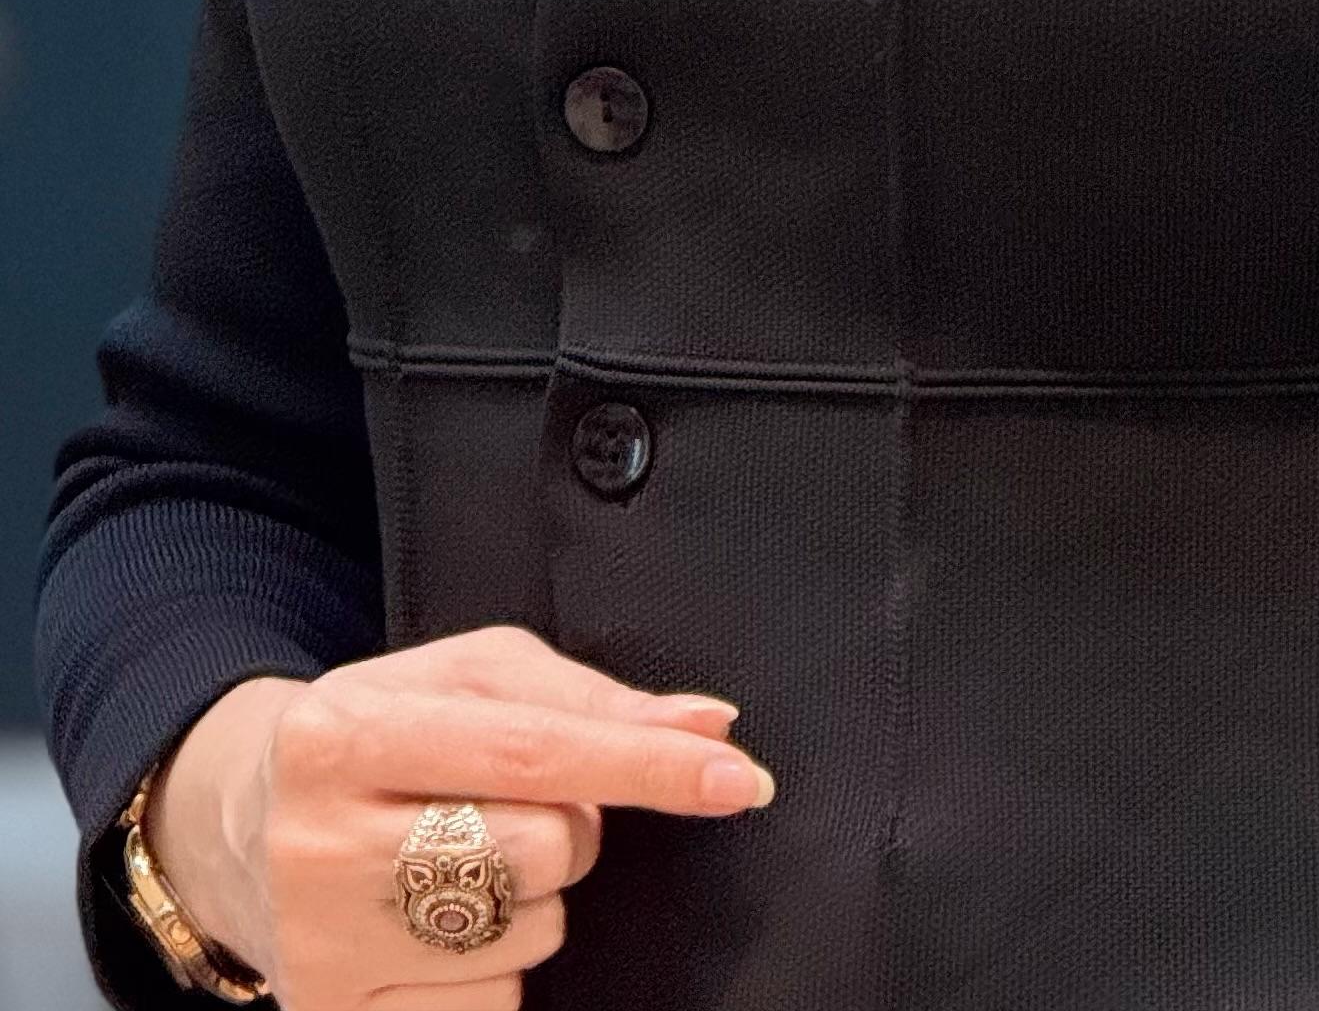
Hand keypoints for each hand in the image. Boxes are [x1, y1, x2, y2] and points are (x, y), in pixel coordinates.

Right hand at [142, 625, 772, 1008]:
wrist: (242, 827)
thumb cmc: (377, 736)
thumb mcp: (461, 680)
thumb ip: (588, 700)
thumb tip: (706, 726)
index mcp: (346, 734)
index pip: (531, 752)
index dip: (646, 767)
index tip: (738, 779)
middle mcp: (322, 845)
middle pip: (543, 851)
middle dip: (567, 831)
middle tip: (507, 810)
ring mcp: (325, 952)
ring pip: (527, 937)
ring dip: (528, 905)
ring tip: (453, 867)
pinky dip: (492, 976)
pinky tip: (435, 936)